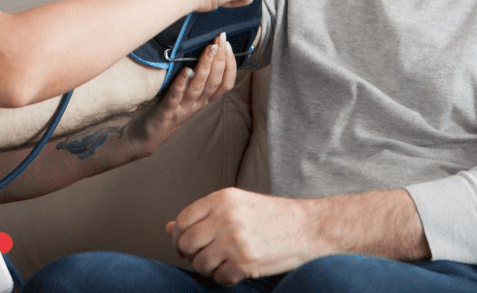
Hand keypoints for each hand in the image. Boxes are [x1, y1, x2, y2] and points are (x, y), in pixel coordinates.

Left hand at [136, 32, 237, 155]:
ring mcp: (182, 109)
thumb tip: (205, 51)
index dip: (230, 65)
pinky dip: (181, 83)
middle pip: (214, 82)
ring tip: (209, 48)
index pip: (226, 84)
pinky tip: (186, 70)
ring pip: (199, 87)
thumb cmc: (169, 110)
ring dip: (205, 66)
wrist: (149, 137)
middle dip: (220, 59)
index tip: (228, 45)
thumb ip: (198, 80)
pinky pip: (175, 96)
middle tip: (220, 39)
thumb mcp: (188, 96)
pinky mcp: (166, 112)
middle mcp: (197, 105)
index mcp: (204, 100)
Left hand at [167, 188, 317, 284]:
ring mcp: (235, 241)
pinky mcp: (244, 263)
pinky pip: (219, 278)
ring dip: (208, 267)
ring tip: (223, 260)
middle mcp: (226, 217)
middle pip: (186, 243)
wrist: (306, 228)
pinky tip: (237, 268)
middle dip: (190, 253)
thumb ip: (204, 215)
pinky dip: (225, 277)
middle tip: (204, 254)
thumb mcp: (237, 205)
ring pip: (200, 263)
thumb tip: (170, 228)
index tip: (187, 242)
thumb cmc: (271, 216)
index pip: (183, 220)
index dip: (180, 235)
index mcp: (223, 198)